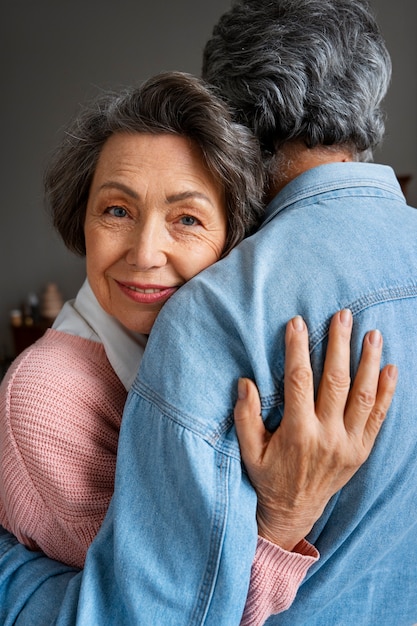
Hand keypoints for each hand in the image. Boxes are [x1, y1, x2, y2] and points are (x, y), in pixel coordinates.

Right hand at [234, 309, 396, 550]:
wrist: (294, 511)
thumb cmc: (268, 477)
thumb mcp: (249, 450)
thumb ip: (245, 416)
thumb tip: (245, 382)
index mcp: (298, 433)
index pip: (299, 381)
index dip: (297, 350)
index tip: (297, 323)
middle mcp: (328, 436)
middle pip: (336, 382)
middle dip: (339, 345)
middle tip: (343, 316)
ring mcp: (349, 444)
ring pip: (363, 396)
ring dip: (369, 362)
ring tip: (373, 334)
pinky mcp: (361, 450)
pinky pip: (379, 418)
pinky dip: (387, 392)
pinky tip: (391, 368)